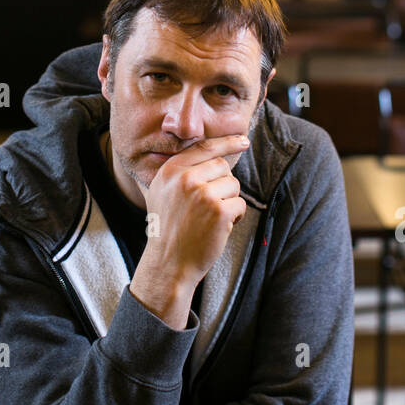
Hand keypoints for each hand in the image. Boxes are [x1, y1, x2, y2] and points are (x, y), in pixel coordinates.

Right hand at [136, 133, 248, 307]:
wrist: (168, 263)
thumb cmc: (168, 229)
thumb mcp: (161, 192)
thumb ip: (177, 172)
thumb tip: (204, 152)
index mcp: (170, 170)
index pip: (204, 147)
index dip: (226, 142)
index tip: (243, 141)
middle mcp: (184, 178)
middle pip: (222, 166)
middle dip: (223, 184)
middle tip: (210, 206)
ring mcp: (202, 194)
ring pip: (233, 185)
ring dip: (229, 202)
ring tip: (211, 219)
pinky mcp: (218, 211)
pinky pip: (240, 204)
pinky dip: (236, 217)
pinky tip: (219, 228)